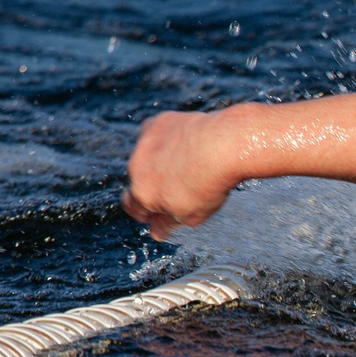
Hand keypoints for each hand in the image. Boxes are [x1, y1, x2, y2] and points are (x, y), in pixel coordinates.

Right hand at [122, 106, 246, 239]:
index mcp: (142, 193)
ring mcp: (144, 143)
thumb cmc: (210, 184)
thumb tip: (156, 233)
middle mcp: (136, 167)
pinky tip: (190, 144)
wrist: (223, 145)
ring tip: (191, 163)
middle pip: (140, 180)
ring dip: (161, 161)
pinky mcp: (156, 123)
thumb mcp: (192, 215)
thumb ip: (168, 224)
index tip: (158, 211)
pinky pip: (158, 135)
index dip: (145, 210)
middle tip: (182, 185)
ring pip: (148, 156)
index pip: (132, 206)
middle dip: (155, 184)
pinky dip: (169, 140)